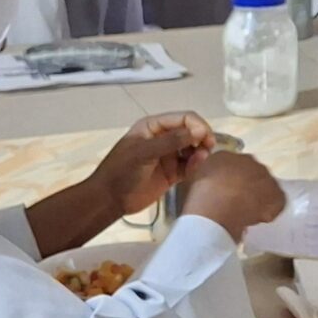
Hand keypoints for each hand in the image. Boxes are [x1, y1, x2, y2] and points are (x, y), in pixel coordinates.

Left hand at [86, 112, 215, 214]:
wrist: (110, 199)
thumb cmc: (122, 171)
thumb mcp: (144, 153)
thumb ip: (171, 141)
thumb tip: (199, 131)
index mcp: (153, 126)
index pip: (183, 118)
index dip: (197, 125)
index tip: (206, 139)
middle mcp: (163, 138)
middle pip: (191, 131)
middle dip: (202, 138)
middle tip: (207, 149)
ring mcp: (168, 155)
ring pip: (193, 148)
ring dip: (200, 152)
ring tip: (200, 161)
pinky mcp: (172, 173)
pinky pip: (190, 165)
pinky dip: (195, 165)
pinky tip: (194, 169)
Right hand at [179, 151, 287, 240]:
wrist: (216, 206)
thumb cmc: (200, 194)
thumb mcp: (194, 176)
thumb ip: (205, 171)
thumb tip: (212, 173)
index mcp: (227, 155)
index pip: (233, 166)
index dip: (231, 180)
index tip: (226, 192)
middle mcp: (250, 161)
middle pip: (252, 174)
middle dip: (247, 187)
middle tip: (237, 203)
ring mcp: (266, 177)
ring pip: (265, 187)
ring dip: (260, 198)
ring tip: (248, 213)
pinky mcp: (277, 195)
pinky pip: (276, 203)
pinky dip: (270, 210)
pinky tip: (259, 219)